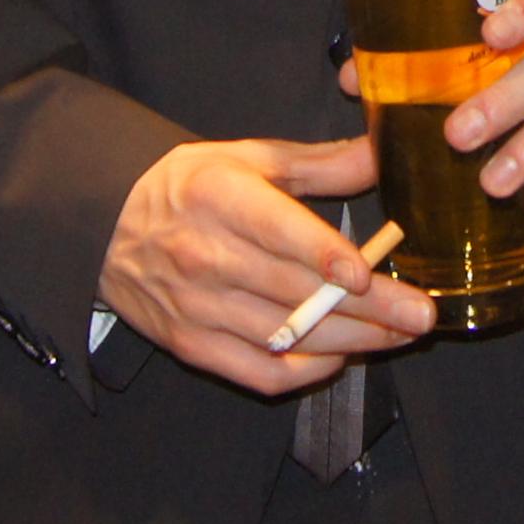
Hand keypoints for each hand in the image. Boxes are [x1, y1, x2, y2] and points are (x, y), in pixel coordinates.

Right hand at [100, 136, 434, 394]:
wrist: (103, 225)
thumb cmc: (187, 187)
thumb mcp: (247, 157)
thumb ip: (319, 163)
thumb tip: (380, 152)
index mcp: (218, 197)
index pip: (276, 231)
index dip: (322, 255)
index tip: (365, 273)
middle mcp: (205, 256)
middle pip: (294, 291)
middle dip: (366, 309)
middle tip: (419, 317)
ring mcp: (196, 308)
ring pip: (285, 336)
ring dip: (349, 341)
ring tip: (398, 337)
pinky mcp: (191, 346)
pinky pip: (257, 371)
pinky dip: (304, 372)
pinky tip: (340, 358)